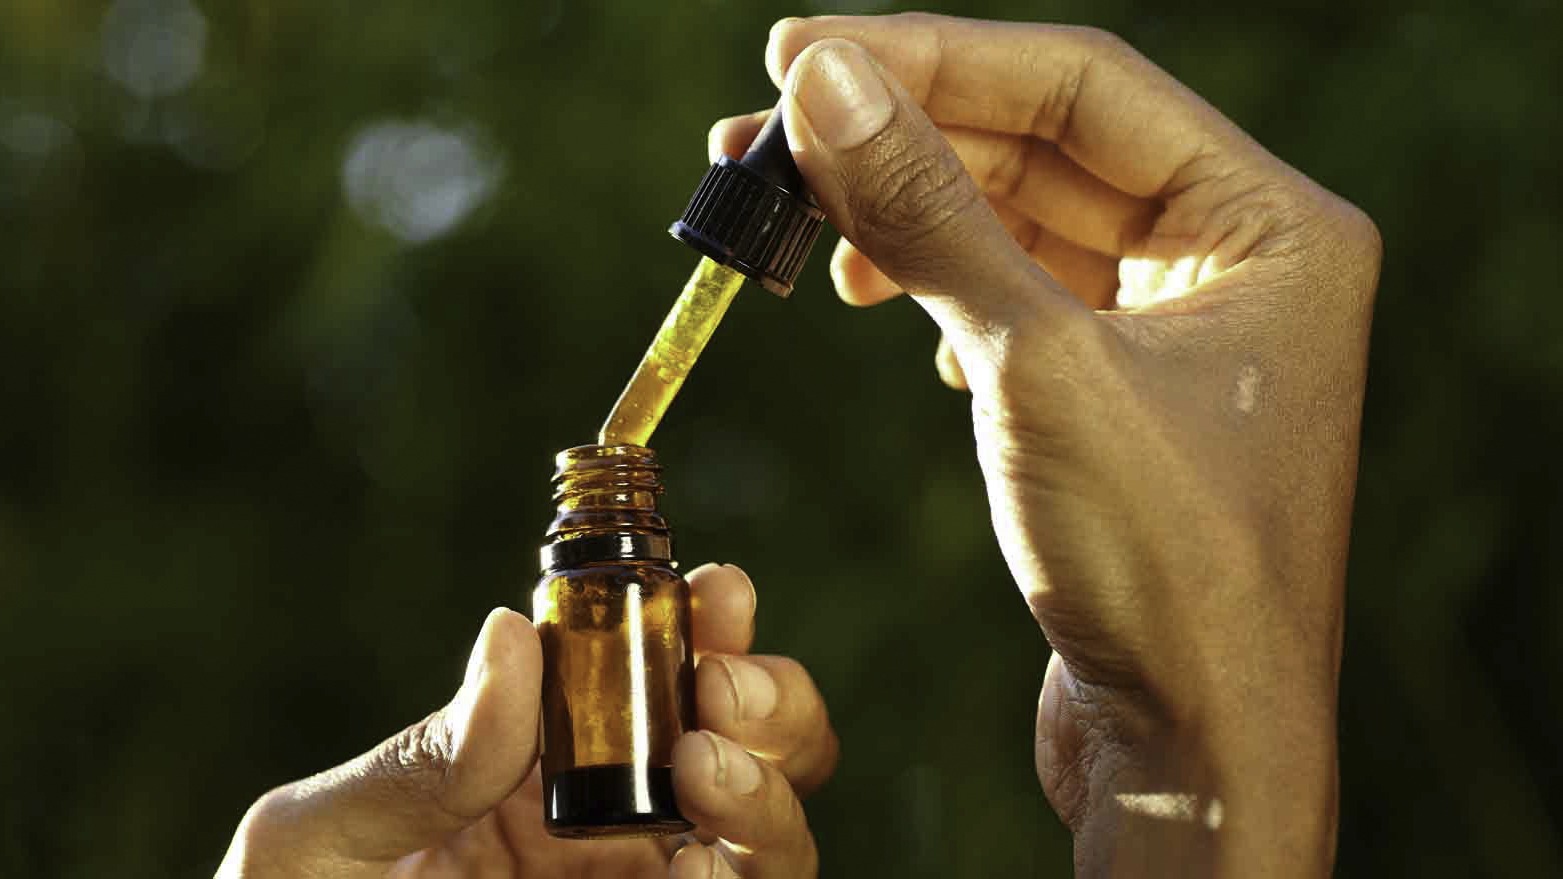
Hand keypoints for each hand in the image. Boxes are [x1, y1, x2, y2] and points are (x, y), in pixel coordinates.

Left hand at [216, 563, 836, 877]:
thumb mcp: (317, 839)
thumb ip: (417, 759)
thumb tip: (511, 632)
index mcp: (537, 764)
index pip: (653, 672)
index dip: (705, 621)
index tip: (715, 590)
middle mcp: (611, 827)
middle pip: (753, 746)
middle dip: (772, 700)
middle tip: (721, 687)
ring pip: (770, 835)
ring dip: (769, 788)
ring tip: (704, 766)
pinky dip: (748, 871)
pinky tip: (698, 860)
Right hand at [715, 14, 1378, 876]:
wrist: (1192, 748)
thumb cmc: (1162, 568)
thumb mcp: (1032, 366)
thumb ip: (928, 212)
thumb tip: (824, 84)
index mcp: (1269, 226)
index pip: (1081, 85)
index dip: (933, 56)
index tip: (798, 55)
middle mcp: (1236, 262)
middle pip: (1042, 147)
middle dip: (899, 138)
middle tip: (762, 137)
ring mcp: (1176, 330)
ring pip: (1018, 222)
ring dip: (905, 214)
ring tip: (798, 228)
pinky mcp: (1118, 395)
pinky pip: (1016, 296)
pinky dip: (938, 287)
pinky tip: (887, 306)